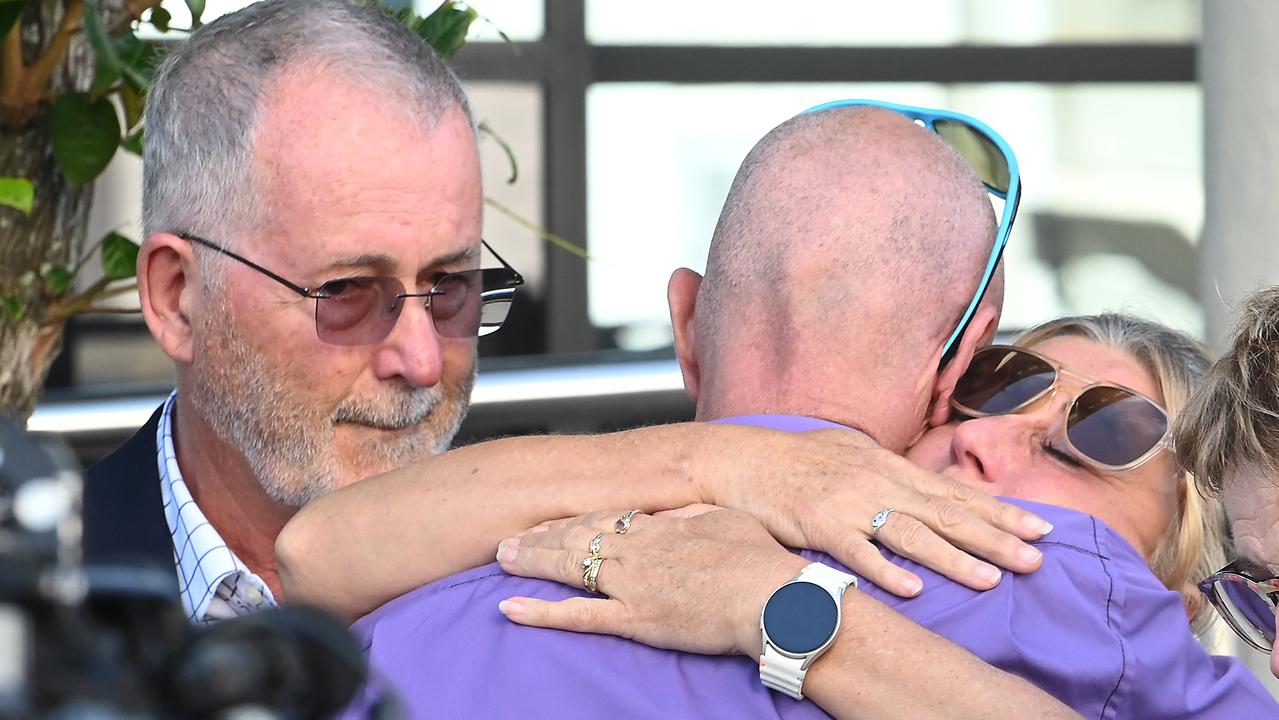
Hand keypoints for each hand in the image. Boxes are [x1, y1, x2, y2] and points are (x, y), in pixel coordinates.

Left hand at [496, 506, 804, 657]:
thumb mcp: (724, 520)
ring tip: (502, 559)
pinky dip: (541, 612)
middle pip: (576, 537)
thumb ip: (690, 515)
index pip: (603, 518)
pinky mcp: (634, 617)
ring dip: (532, 563)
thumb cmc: (758, 560)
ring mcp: (631, 583)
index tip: (550, 520)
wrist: (772, 597)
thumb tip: (669, 512)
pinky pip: (577, 615)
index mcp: (659, 526)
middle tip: (509, 538)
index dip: (573, 519)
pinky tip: (511, 607)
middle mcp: (636, 549)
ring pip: (569, 567)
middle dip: (541, 536)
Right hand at [694, 428, 1052, 596]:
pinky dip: (884, 570)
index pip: (954, 492)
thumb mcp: (850, 453)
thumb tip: (926, 488)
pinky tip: (912, 589)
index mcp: (887, 465)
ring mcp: (848, 502)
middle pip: (945, 513)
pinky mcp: (818, 522)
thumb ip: (889, 472)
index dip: (1000, 510)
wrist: (739, 459)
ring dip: (953, 558)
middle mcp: (876, 481)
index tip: (1041, 527)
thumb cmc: (793, 458)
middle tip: (1037, 557)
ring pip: (911, 533)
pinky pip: (856, 551)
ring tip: (991, 578)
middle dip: (995, 536)